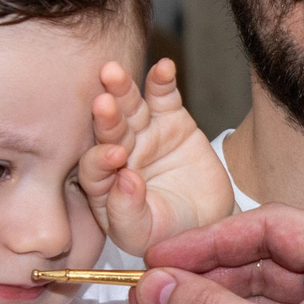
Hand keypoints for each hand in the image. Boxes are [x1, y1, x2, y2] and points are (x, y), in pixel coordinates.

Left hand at [82, 58, 231, 254]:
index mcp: (104, 185)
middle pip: (107, 132)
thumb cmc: (171, 233)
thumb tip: (124, 181)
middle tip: (103, 104)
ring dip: (121, 89)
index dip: (101, 160)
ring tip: (113, 72)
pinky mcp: (171, 119)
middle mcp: (119, 154)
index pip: (94, 167)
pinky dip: (162, 81)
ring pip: (129, 108)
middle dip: (105, 118)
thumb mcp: (146, 235)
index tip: (115, 157)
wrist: (210, 221)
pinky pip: (163, 97)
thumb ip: (126, 214)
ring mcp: (144, 134)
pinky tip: (163, 67)